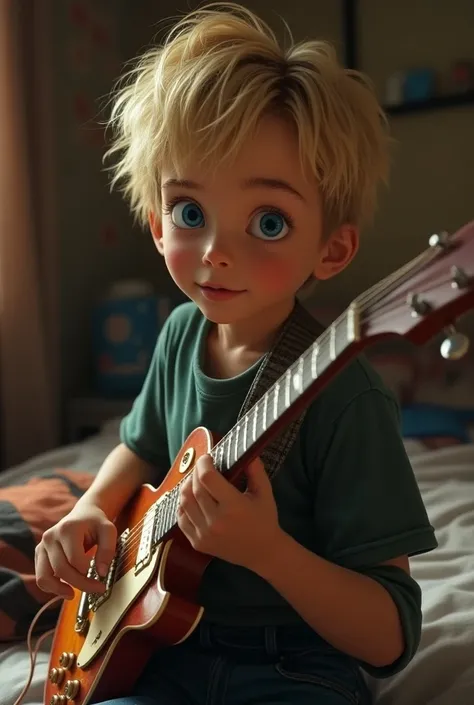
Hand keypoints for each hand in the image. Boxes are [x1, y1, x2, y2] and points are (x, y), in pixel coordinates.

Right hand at [35, 502, 116, 598]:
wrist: (83, 514)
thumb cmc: (95, 523)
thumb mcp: (108, 530)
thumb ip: (108, 550)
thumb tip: (101, 573)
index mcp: (67, 529)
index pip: (75, 559)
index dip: (88, 573)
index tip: (101, 579)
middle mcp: (50, 537)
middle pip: (61, 570)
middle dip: (80, 584)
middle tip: (96, 589)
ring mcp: (42, 545)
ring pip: (44, 577)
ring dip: (60, 590)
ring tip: (74, 595)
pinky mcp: (39, 554)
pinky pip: (41, 577)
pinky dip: (51, 587)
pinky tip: (66, 589)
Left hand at [177, 454, 281, 572]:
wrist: (263, 553)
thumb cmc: (264, 520)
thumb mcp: (265, 493)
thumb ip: (256, 471)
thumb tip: (247, 453)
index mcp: (233, 507)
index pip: (207, 478)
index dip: (203, 464)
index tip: (208, 458)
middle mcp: (216, 521)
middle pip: (194, 488)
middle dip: (195, 473)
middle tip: (202, 467)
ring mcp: (204, 534)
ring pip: (184, 502)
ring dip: (187, 487)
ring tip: (195, 481)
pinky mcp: (197, 543)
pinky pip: (181, 519)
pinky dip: (183, 505)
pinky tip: (192, 499)